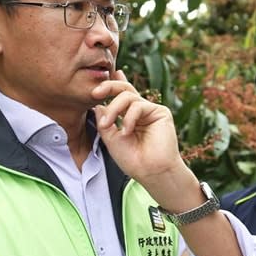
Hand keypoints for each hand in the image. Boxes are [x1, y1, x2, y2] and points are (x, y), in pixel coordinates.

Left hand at [92, 71, 189, 193]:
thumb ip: (104, 122)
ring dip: (114, 108)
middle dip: (108, 87)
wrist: (150, 171)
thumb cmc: (132, 160)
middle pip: (124, 89)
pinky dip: (129, 117)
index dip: (112, 86)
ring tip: (108, 124)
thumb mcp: (110, 139)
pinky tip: (127, 131)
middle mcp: (140, 111)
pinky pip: (139, 105)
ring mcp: (150, 111)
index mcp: (129, 117)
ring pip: (127, 96)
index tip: (99, 83)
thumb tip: (98, 105)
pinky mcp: (160, 112)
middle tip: (95, 93)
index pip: (120, 97)